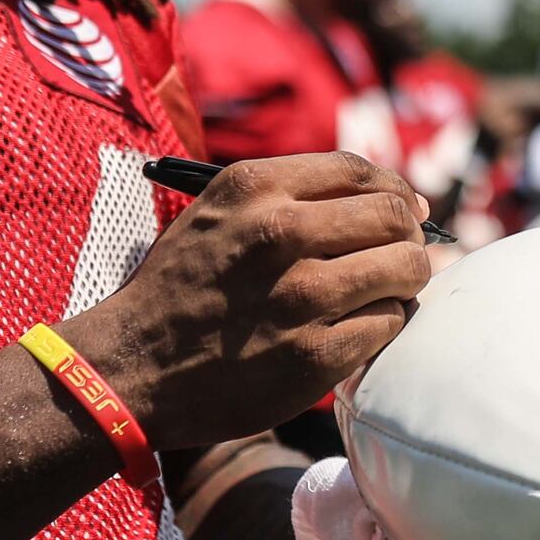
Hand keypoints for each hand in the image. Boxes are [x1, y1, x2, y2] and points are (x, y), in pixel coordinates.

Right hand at [70, 154, 431, 451]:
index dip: (394, 191)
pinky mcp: (315, 354)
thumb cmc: (181, 285)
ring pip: (405, 269)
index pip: (363, 172)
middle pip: (393, 217)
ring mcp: (302, 296)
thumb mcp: (220, 212)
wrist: (132, 366)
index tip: (402, 211)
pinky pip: (388, 324)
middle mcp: (281, 233)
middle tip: (396, 256)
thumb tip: (394, 198)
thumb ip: (293, 195)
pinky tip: (355, 330)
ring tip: (378, 294)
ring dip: (402, 282)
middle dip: (407, 236)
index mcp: (257, 189)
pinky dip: (382, 325)